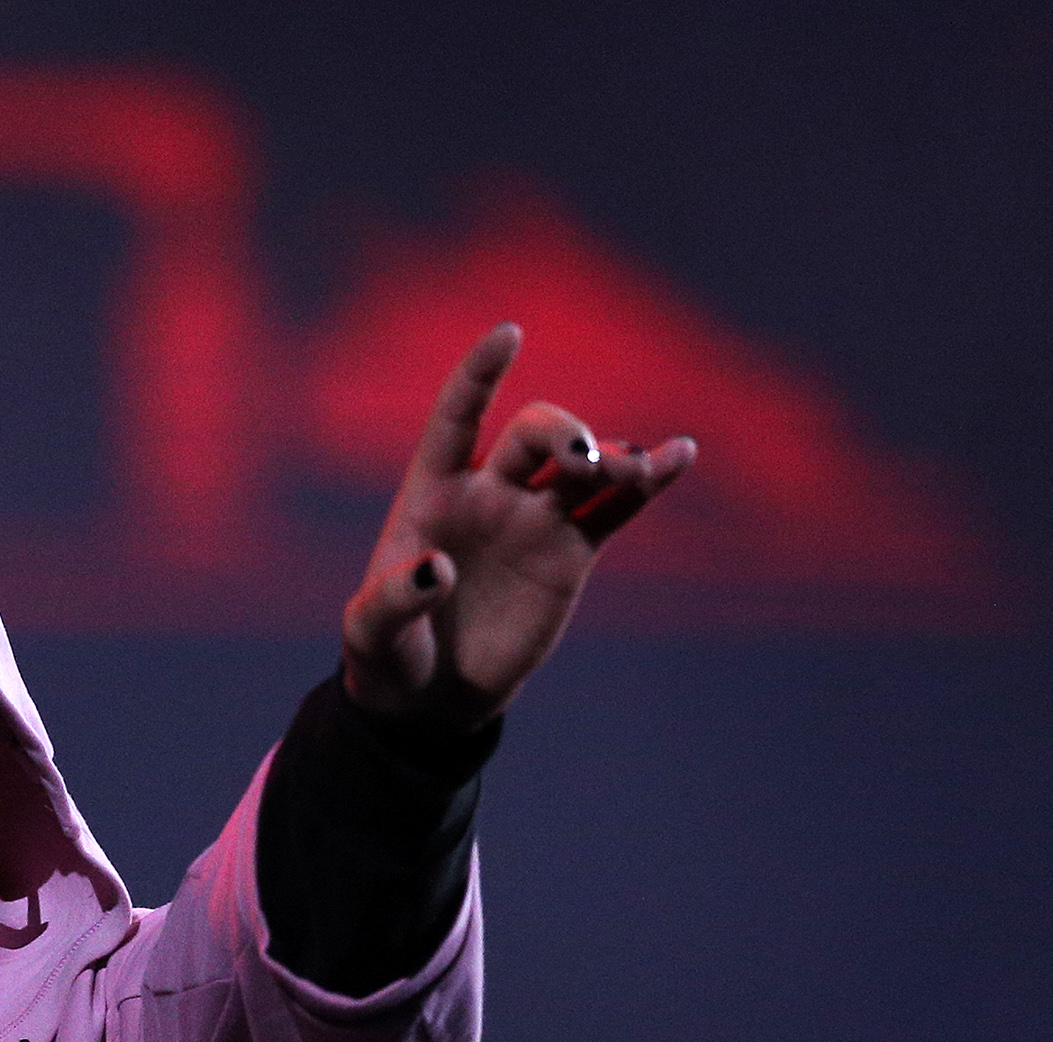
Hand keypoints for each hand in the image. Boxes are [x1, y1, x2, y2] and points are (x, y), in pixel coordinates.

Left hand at [341, 323, 696, 729]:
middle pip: (533, 434)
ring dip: (612, 458)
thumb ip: (393, 599)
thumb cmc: (387, 653)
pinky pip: (616, 508)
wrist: (432, 695)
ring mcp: (534, 518)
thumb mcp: (371, 632)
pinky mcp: (570, 552)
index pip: (458, 415)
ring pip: (582, 466)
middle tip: (581, 461)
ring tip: (635, 472)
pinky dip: (650, 480)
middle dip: (563, 433)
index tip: (509, 334)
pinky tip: (681, 455)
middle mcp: (489, 490)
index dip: (480, 374)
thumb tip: (436, 570)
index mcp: (432, 490)